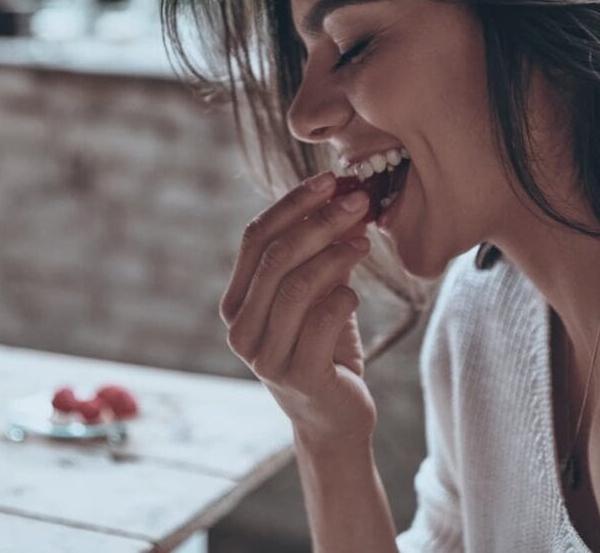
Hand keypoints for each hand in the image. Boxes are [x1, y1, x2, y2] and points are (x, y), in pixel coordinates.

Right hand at [220, 171, 377, 449]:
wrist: (335, 419)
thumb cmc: (324, 348)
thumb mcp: (317, 295)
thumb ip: (321, 254)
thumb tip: (343, 199)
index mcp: (236, 303)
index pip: (254, 238)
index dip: (292, 204)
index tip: (330, 180)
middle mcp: (240, 330)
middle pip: (275, 257)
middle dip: (319, 222)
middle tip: (357, 201)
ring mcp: (265, 356)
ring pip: (296, 286)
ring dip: (335, 255)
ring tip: (364, 241)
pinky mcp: (298, 376)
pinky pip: (322, 321)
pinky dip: (344, 298)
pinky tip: (356, 294)